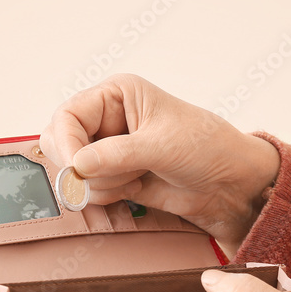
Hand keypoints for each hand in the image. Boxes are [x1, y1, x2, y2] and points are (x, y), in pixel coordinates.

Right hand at [39, 73, 279, 253]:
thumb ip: (115, 155)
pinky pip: (89, 190)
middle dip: (84, 166)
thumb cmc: (207, 147)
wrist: (230, 184)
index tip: (80, 168)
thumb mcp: (161, 145)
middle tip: (116, 174)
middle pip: (61, 143)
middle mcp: (108, 119)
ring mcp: (109, 150)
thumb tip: (77, 166)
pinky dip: (106, 196)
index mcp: (117, 95)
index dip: (68, 143)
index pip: (67, 116)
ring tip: (137, 178)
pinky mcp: (115, 176)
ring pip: (74, 171)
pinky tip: (136, 188)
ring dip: (101, 184)